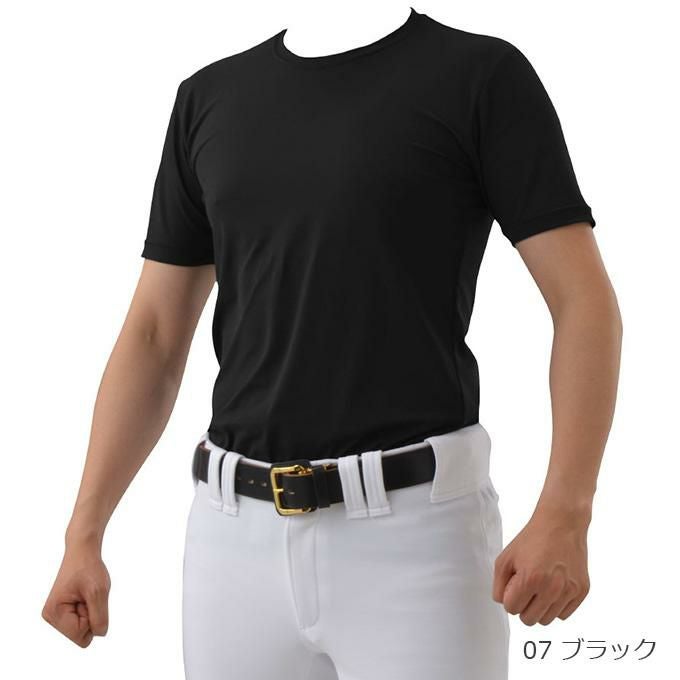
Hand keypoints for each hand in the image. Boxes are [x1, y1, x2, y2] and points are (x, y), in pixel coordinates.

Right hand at [42, 545, 110, 646]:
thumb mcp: (98, 591)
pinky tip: (83, 594)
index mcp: (54, 614)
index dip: (92, 619)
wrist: (82, 551)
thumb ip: (99, 617)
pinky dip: (89, 608)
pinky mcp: (63, 612)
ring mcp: (56, 616)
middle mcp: (51, 618)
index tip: (87, 598)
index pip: (81, 637)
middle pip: (81, 635)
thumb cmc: (88, 567)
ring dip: (90, 611)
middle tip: (87, 595)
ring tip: (85, 593)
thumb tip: (99, 634)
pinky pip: (83, 621)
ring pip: (83, 628)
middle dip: (90, 615)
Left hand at [492, 508, 589, 624]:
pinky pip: (563, 614)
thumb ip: (498, 585)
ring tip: (539, 586)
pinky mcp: (582, 591)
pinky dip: (555, 605)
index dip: (509, 596)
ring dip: (539, 607)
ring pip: (546, 620)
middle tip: (526, 586)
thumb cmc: (531, 540)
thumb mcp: (505, 558)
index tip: (515, 583)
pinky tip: (553, 586)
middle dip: (523, 605)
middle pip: (529, 620)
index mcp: (530, 578)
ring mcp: (569, 591)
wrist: (561, 524)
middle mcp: (552, 588)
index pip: (511, 609)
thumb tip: (504, 603)